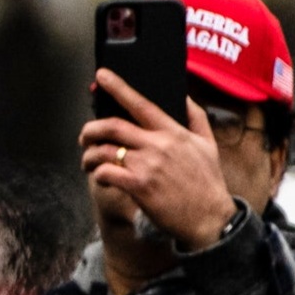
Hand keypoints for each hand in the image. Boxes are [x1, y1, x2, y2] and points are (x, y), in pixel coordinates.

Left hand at [82, 74, 236, 251]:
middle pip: (113, 126)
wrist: (210, 218)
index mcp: (173, 132)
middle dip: (90, 129)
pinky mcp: (139, 186)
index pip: (141, 104)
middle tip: (84, 136)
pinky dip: (97, 173)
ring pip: (104, 150)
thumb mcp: (209, 145)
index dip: (118, 87)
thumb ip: (196, 118)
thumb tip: (185, 97)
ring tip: (88, 162)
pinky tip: (100, 177)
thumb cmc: (208, 183)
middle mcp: (158, 145)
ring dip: (89, 155)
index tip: (101, 75)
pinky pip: (106, 172)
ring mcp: (147, 165)